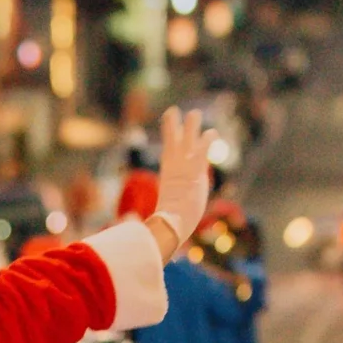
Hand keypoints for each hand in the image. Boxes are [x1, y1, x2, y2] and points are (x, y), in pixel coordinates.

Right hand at [149, 107, 213, 256]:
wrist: (169, 228)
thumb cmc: (163, 230)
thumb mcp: (160, 223)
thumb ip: (149, 221)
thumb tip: (129, 227)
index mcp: (167, 181)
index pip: (168, 158)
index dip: (170, 145)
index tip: (170, 135)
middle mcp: (173, 172)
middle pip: (173, 144)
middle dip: (174, 128)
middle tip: (175, 112)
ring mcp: (182, 170)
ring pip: (186, 142)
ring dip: (190, 127)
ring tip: (194, 113)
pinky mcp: (194, 171)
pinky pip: (202, 152)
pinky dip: (207, 141)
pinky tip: (214, 132)